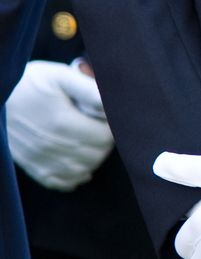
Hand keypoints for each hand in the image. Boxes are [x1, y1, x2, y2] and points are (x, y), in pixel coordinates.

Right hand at [6, 60, 114, 190]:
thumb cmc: (30, 83)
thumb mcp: (60, 76)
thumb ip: (88, 89)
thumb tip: (111, 102)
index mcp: (62, 122)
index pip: (105, 137)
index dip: (112, 128)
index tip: (107, 118)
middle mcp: (51, 146)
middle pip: (96, 156)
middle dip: (104, 143)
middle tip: (100, 128)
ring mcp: (39, 159)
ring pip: (81, 171)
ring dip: (92, 159)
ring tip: (90, 142)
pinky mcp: (31, 166)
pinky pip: (60, 182)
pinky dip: (74, 176)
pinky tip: (77, 162)